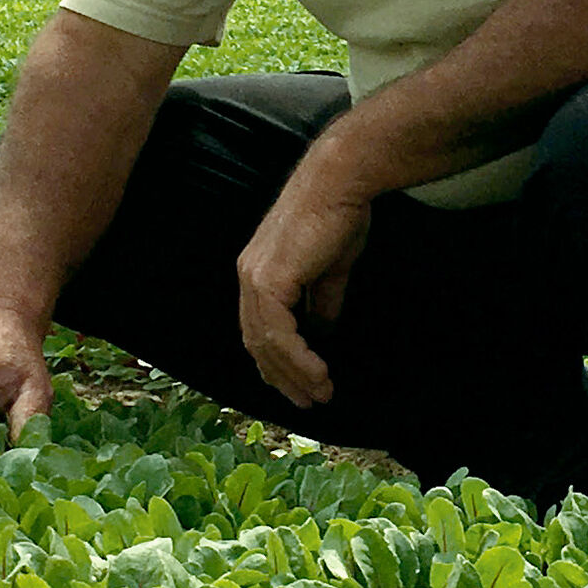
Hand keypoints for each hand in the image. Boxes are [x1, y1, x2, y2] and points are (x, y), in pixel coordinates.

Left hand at [236, 177, 372, 409]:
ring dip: (294, 374)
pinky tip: (318, 373)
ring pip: (266, 342)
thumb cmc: (337, 217)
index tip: (300, 384)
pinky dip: (298, 358)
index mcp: (258, 271)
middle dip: (283, 376)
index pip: (258, 327)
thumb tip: (323, 328)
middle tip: (308, 401)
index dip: (277, 359)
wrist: (338, 185)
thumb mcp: (329, 269)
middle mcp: (248, 276)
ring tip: (319, 394)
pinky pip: (278, 333)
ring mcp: (255, 278)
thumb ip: (321, 299)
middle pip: (257, 340)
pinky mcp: (269, 280)